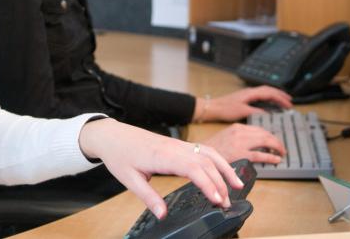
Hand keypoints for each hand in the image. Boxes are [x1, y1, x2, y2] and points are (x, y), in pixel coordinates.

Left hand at [78, 119, 243, 218]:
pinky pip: (202, 150)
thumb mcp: (129, 179)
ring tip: (237, 185)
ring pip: (208, 153)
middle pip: (206, 163)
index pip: (194, 169)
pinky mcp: (178, 144)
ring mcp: (178, 144)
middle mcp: (175, 147)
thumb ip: (148, 197)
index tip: (217, 200)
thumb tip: (162, 215)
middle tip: (227, 204)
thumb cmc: (119, 154)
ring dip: (224, 168)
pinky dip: (216, 160)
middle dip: (220, 183)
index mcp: (163, 155)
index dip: (208, 184)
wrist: (112, 135)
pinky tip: (223, 170)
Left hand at [199, 86, 292, 121]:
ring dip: (275, 95)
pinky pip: (261, 95)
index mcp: (250, 93)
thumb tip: (268, 113)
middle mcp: (250, 92)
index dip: (280, 98)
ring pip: (265, 91)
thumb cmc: (225, 109)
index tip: (288, 104)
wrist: (213, 108)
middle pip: (269, 89)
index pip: (269, 93)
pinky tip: (269, 102)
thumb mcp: (242, 112)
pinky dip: (268, 97)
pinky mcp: (245, 98)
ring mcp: (247, 94)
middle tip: (290, 100)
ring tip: (283, 100)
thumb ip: (256, 112)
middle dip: (280, 94)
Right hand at [200, 124, 285, 163]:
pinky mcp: (240, 154)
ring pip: (265, 141)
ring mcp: (240, 142)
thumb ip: (239, 138)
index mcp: (237, 127)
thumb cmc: (212, 149)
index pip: (259, 129)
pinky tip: (276, 159)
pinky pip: (260, 155)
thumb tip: (254, 144)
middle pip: (265, 134)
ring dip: (276, 147)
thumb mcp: (226, 137)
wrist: (199, 155)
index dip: (270, 136)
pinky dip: (271, 157)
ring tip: (281, 153)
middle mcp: (239, 132)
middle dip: (276, 141)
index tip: (274, 141)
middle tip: (281, 148)